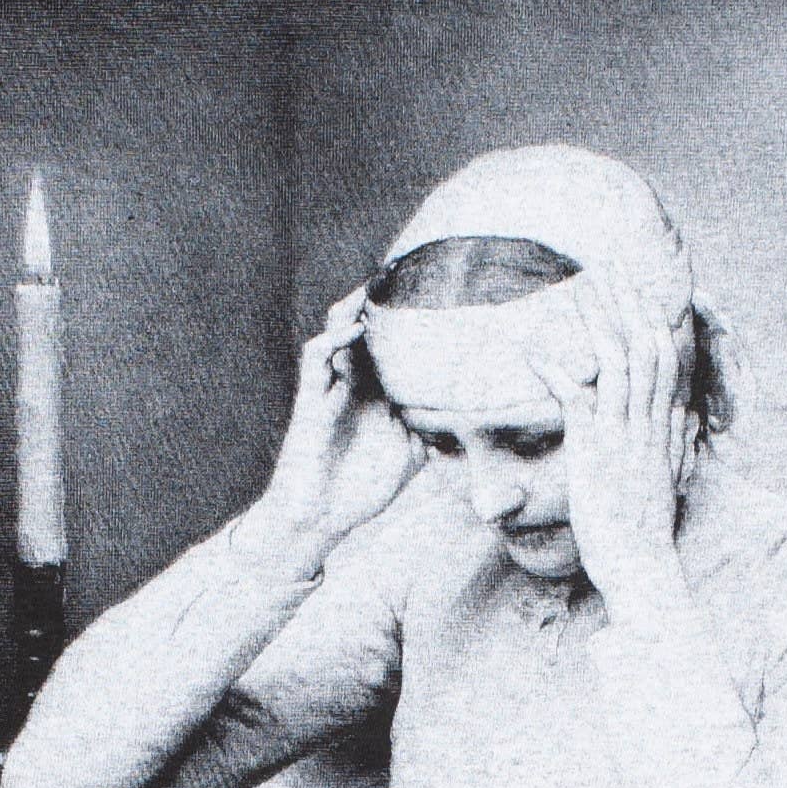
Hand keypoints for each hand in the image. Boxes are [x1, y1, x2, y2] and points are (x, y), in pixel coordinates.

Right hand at [251, 283, 420, 572]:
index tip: (432, 290)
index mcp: (377, 392)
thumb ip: (435, 435)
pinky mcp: (311, 402)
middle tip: (404, 270)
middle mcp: (354, 383)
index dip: (405, 318)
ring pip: (336, 333)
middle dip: (379, 299)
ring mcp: (331, 389)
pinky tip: (353, 329)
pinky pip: (315, 359)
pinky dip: (333, 340)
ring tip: (373, 286)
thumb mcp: (410, 457)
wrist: (321, 517)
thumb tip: (474, 426)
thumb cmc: (360, 488)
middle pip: (364, 328)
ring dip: (352, 308)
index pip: (391, 344)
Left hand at [541, 272, 689, 613]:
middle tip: (610, 267)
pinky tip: (535, 351)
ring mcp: (624, 436)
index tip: (641, 288)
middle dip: (629, 303)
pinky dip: (557, 372)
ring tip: (581, 289)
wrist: (641, 565)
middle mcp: (649, 424)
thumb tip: (684, 419)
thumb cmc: (646, 530)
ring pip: (617, 363)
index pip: (666, 358)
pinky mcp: (596, 454)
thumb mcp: (666, 477)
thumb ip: (675, 443)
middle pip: (645, 346)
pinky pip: (578, 400)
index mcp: (664, 426)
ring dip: (599, 322)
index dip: (654, 318)